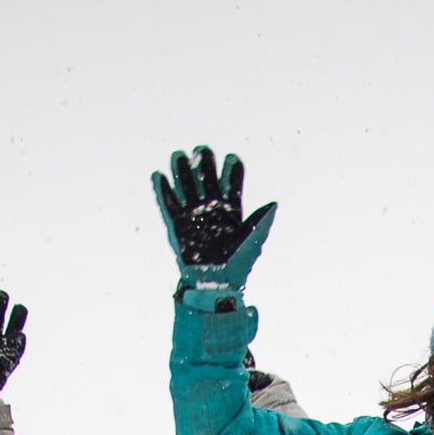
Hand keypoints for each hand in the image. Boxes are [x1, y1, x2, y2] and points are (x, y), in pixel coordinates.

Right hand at [154, 145, 276, 289]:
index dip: (232, 171)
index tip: (233, 159)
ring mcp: (193, 216)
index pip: (231, 184)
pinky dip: (163, 191)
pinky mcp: (177, 225)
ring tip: (178, 155)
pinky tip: (159, 175)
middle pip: (206, 180)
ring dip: (182, 172)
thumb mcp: (253, 241)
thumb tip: (274, 204)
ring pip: (186, 187)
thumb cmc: (237, 265)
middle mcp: (211, 210)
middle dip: (204, 164)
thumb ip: (261, 221)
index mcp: (230, 210)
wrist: (217, 285)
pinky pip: (168, 205)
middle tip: (202, 150)